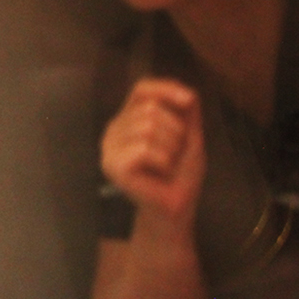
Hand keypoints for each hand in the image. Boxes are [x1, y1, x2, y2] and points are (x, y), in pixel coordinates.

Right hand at [101, 78, 205, 222]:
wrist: (176, 208)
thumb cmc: (180, 173)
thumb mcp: (189, 135)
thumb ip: (187, 111)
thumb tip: (187, 93)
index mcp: (128, 118)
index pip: (142, 89)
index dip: (165, 89)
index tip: (188, 101)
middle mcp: (114, 129)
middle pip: (150, 108)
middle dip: (175, 130)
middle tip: (175, 154)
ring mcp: (109, 147)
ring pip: (147, 127)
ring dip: (171, 148)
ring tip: (168, 165)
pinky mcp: (112, 165)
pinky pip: (143, 148)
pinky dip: (162, 161)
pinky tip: (160, 173)